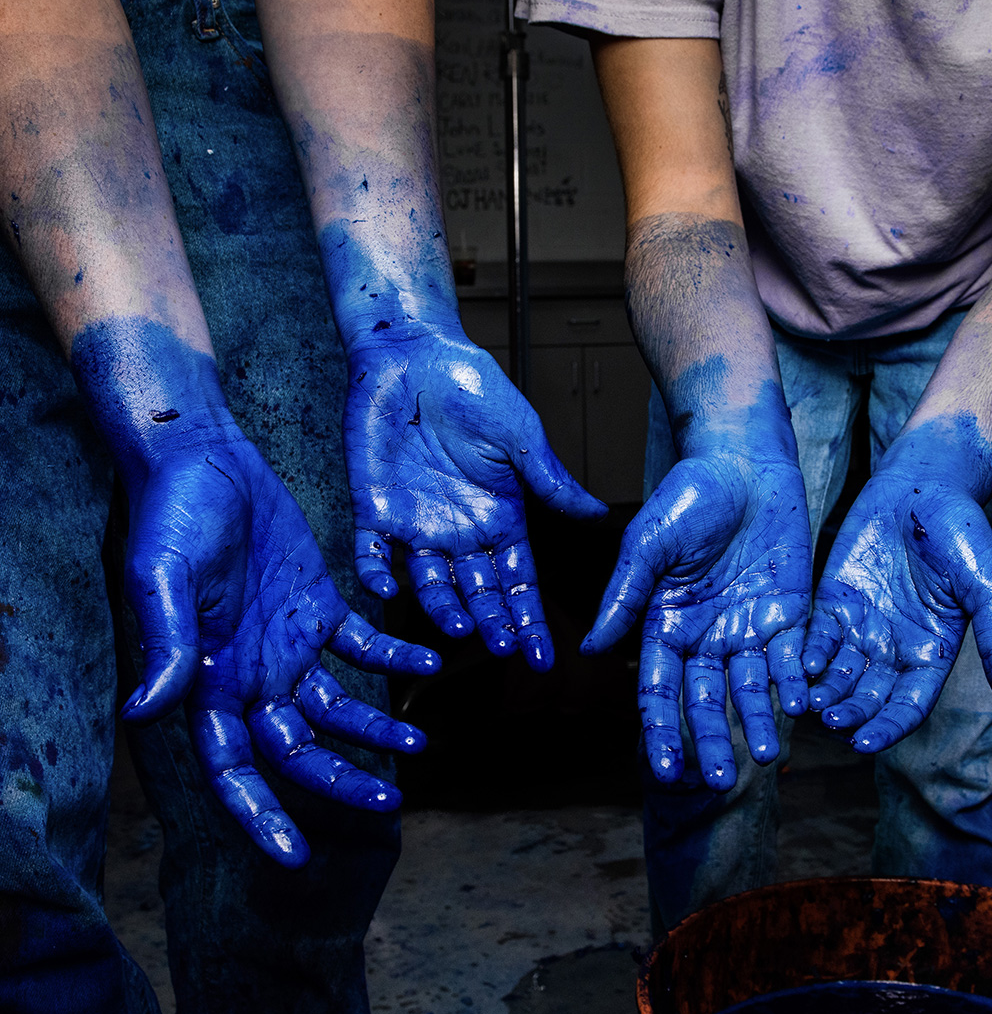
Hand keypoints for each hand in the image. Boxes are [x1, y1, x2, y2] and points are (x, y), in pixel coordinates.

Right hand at [119, 427, 438, 867]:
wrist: (206, 459)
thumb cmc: (175, 516)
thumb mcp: (164, 577)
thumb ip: (168, 643)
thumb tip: (147, 714)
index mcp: (209, 677)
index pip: (232, 765)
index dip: (258, 814)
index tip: (295, 856)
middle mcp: (252, 671)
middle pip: (298, 748)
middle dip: (340, 780)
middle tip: (390, 804)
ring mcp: (289, 640)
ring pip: (337, 705)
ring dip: (376, 728)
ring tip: (420, 744)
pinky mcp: (319, 603)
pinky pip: (363, 642)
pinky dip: (393, 655)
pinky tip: (427, 661)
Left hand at [345, 328, 606, 669]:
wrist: (414, 355)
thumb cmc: (473, 389)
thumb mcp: (521, 437)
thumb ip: (550, 482)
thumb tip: (598, 516)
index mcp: (498, 516)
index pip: (518, 579)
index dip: (529, 618)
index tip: (543, 658)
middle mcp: (459, 530)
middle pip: (478, 591)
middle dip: (492, 622)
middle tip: (503, 648)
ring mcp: (416, 523)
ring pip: (429, 583)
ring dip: (443, 609)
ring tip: (460, 628)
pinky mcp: (375, 508)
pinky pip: (372, 552)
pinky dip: (376, 572)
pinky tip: (386, 589)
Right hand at [582, 451, 811, 789]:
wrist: (744, 463)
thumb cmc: (687, 497)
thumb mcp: (647, 545)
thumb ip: (624, 597)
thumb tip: (589, 649)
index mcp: (664, 623)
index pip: (659, 687)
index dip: (661, 728)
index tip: (666, 769)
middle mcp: (704, 635)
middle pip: (705, 700)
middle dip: (710, 740)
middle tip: (719, 780)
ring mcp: (746, 628)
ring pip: (749, 689)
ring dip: (757, 723)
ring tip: (768, 757)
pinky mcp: (787, 615)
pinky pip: (791, 660)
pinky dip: (793, 685)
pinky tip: (797, 707)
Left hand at [805, 469, 991, 751]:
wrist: (923, 487)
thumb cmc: (963, 536)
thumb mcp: (985, 589)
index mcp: (930, 654)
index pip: (906, 706)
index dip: (886, 727)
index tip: (864, 744)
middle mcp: (892, 648)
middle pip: (866, 697)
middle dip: (848, 714)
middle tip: (828, 724)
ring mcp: (860, 625)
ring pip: (835, 673)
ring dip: (821, 692)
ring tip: (808, 705)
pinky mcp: (832, 600)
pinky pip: (815, 635)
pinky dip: (806, 653)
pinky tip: (797, 664)